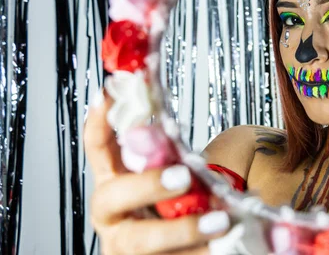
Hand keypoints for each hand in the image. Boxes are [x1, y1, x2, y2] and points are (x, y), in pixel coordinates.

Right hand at [84, 93, 229, 253]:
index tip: (108, 93)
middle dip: (147, 185)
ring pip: (142, 241)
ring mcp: (125, 247)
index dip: (99, 122)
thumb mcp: (174, 182)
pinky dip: (201, 253)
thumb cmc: (176, 208)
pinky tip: (226, 245)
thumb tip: (194, 155)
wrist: (178, 251)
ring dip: (183, 230)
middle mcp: (112, 216)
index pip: (99, 149)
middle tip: (184, 175)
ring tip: (222, 221)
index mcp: (113, 185)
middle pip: (112, 198)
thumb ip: (177, 166)